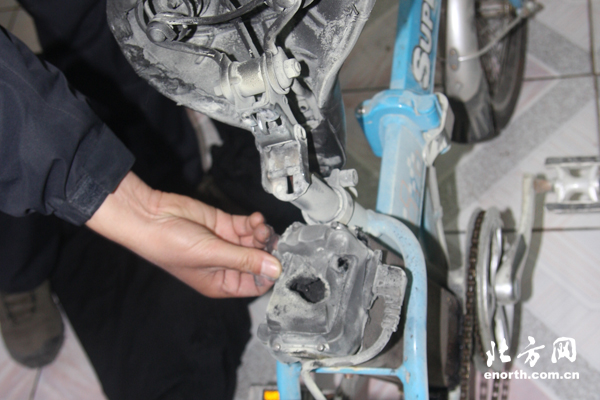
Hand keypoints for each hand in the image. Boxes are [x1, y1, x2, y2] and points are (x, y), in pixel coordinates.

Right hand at [86, 171, 280, 297]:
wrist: (150, 216)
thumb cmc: (170, 245)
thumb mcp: (211, 255)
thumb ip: (245, 260)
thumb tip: (275, 269)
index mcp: (220, 283)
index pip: (254, 285)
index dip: (268, 274)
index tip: (278, 260)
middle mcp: (225, 266)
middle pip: (258, 261)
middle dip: (266, 250)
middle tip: (269, 239)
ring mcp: (226, 244)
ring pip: (255, 241)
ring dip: (261, 233)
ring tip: (258, 226)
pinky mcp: (224, 225)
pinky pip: (247, 226)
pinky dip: (254, 222)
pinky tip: (255, 218)